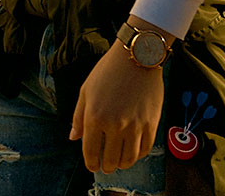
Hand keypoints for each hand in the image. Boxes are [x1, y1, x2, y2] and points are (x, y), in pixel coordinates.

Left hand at [70, 41, 163, 173]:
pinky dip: (138, 156)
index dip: (91, 163)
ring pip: (129, 159)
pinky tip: (133, 152)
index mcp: (95, 117)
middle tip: (106, 166)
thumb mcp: (86, 91)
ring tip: (120, 162)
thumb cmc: (108, 71)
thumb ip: (79, 117)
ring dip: (122, 165)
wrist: (137, 56)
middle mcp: (115, 124)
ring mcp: (135, 125)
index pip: (91, 153)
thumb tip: (73, 138)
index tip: (93, 165)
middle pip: (111, 160)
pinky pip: (145, 149)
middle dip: (106, 167)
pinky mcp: (151, 123)